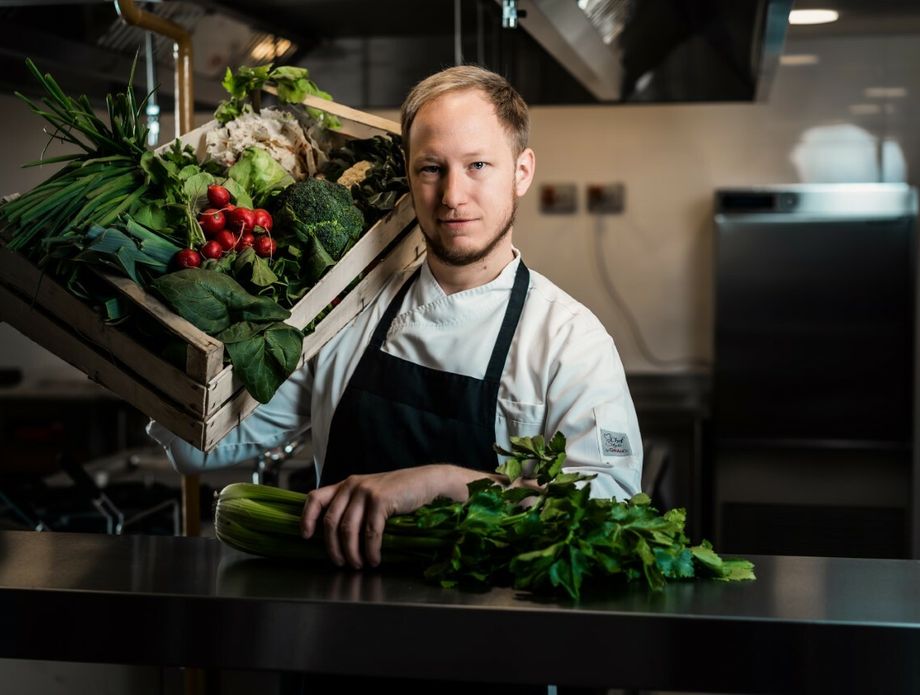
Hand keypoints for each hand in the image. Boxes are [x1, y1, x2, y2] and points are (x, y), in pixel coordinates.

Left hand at [301, 464, 478, 569]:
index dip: (307, 518)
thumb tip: (338, 536)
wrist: (427, 482)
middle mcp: (352, 485)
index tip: (306, 537)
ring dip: (352, 553)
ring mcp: (366, 491)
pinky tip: (375, 559)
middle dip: (333, 548)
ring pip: (348, 530)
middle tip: (341, 563)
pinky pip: (370, 532)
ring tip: (359, 565)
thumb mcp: (371, 494)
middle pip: (330, 522)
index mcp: (346, 484)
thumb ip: (354, 506)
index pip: (315, 498)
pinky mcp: (381, 500)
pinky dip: (371, 550)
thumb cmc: (400, 492)